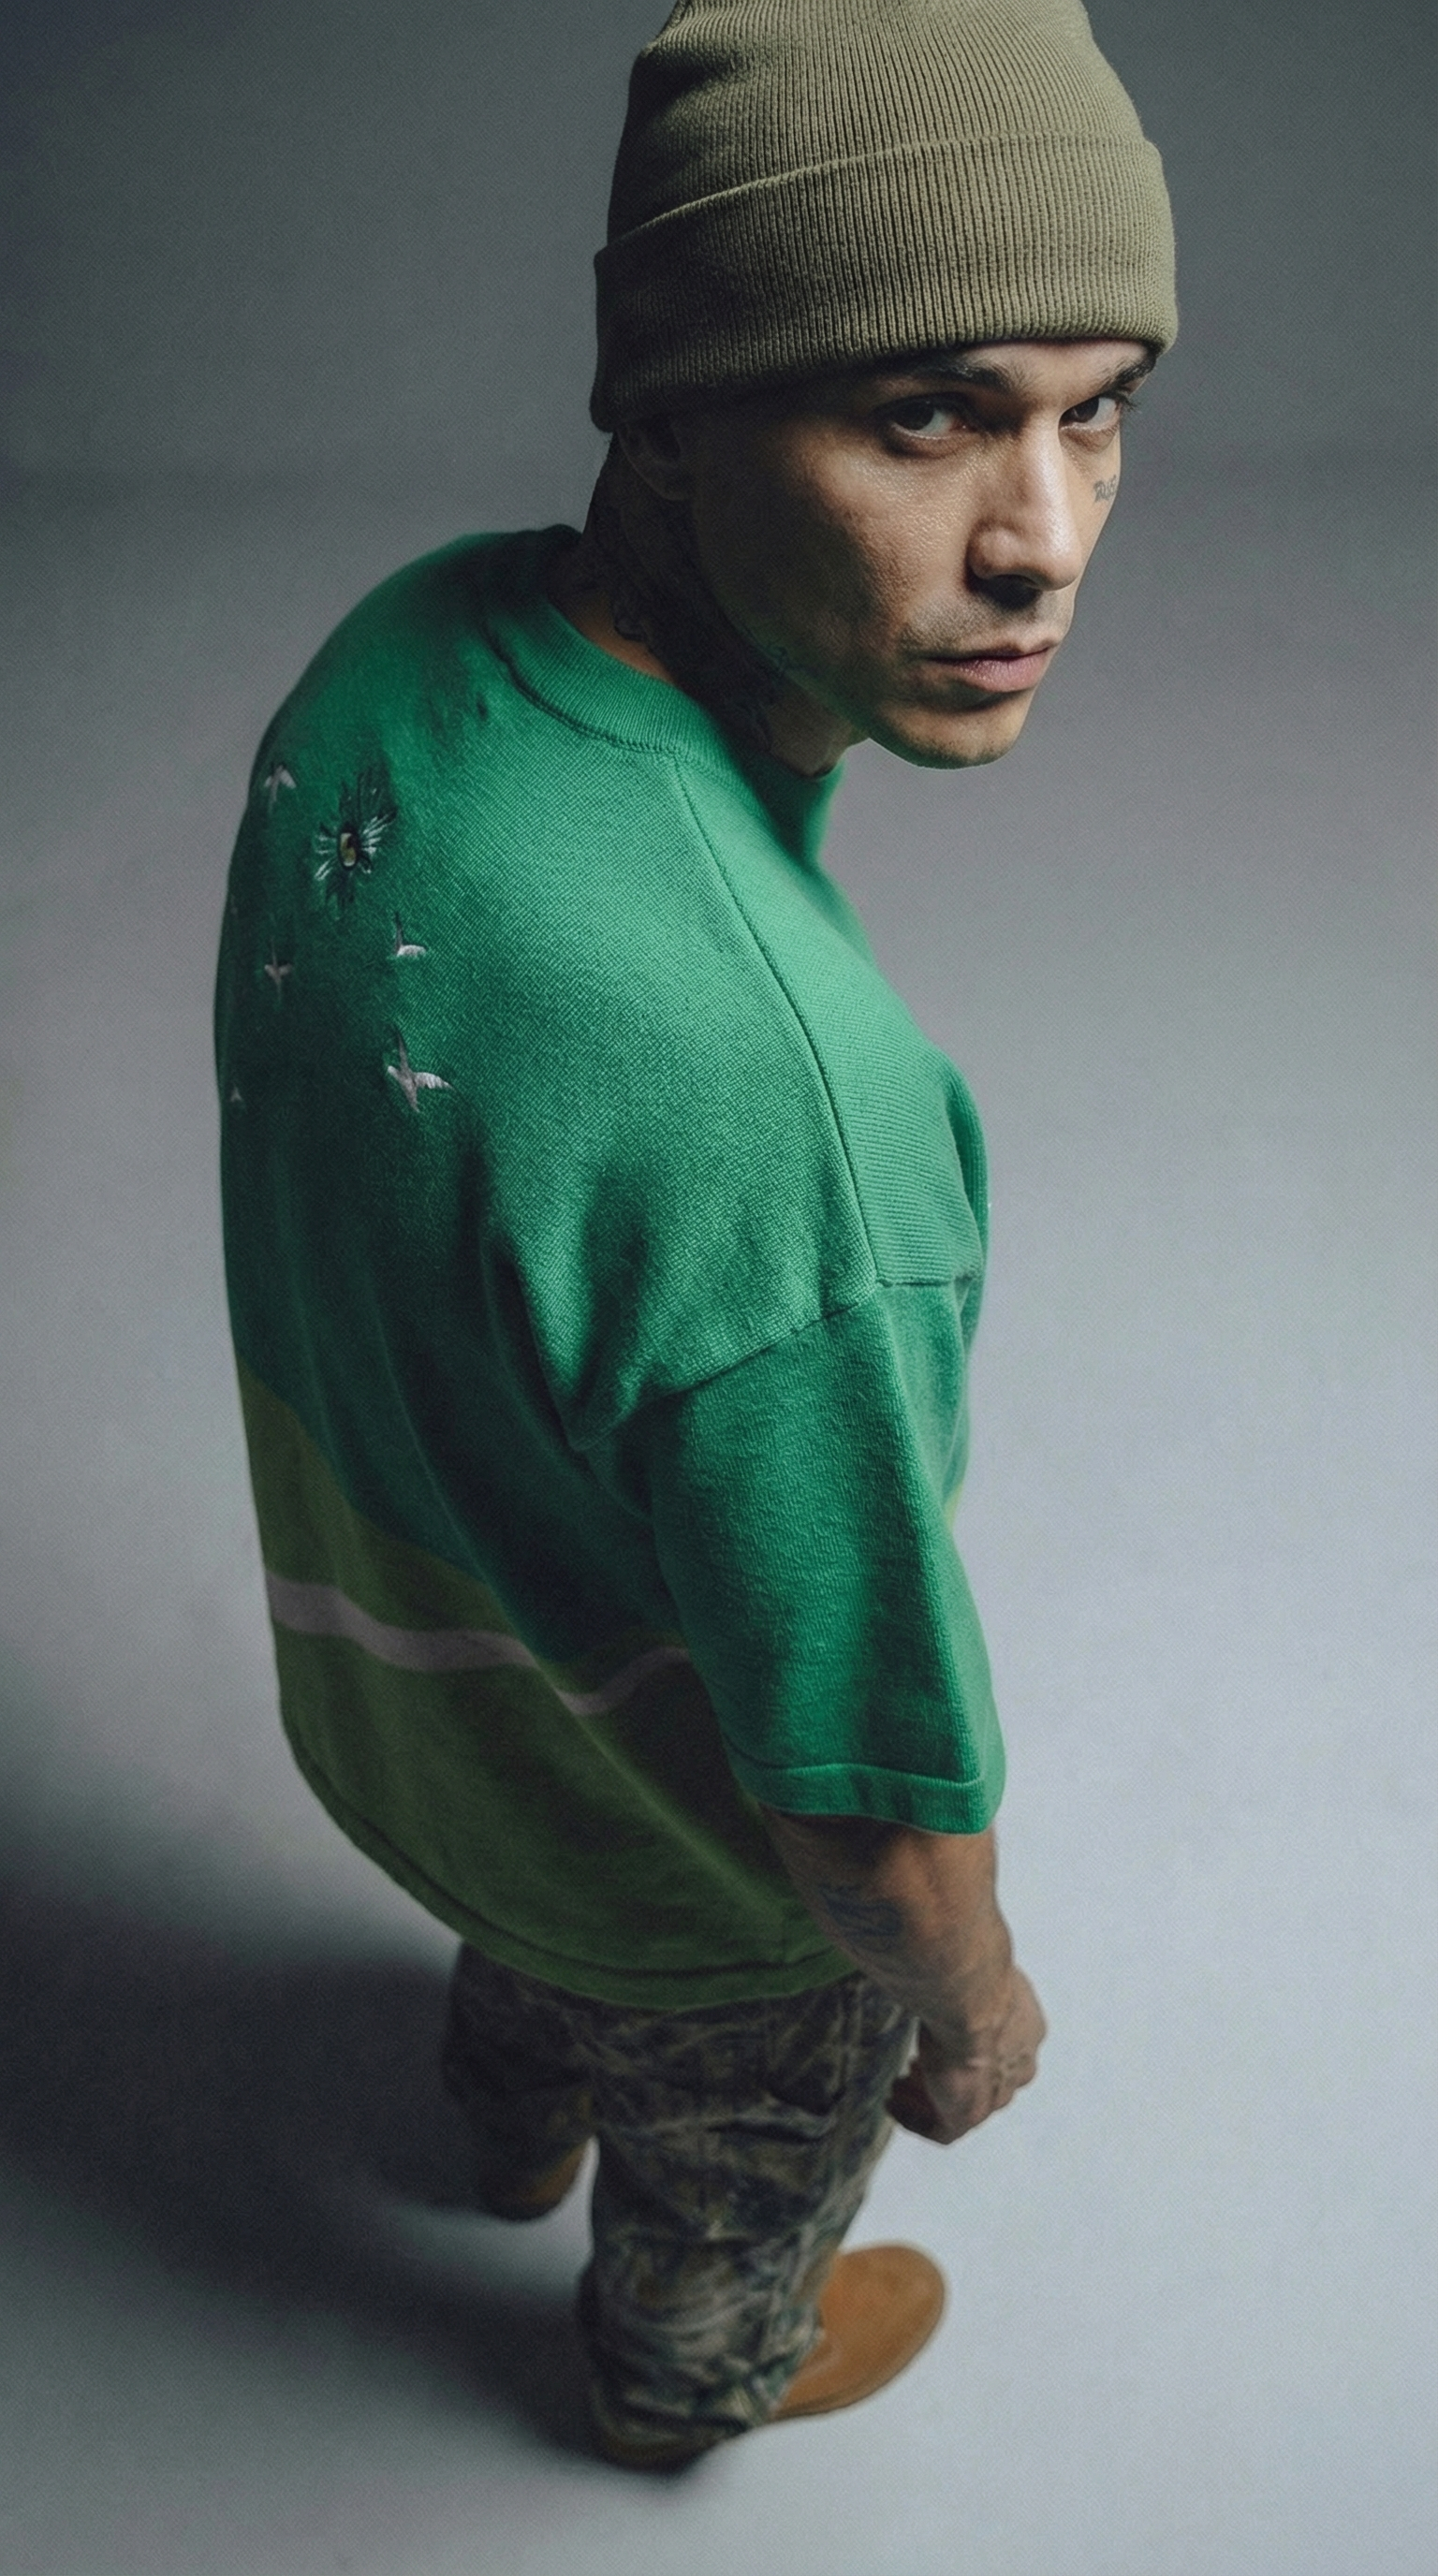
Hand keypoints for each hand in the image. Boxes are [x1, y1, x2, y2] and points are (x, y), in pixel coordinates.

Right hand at [887, 1967, 1046, 2143]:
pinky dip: (915, 2119)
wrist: (971, 1994)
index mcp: (1027, 2028)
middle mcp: (1018, 2065)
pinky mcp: (969, 2115)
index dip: (971, 2047)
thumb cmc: (972, 1969)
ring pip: (962, 2106)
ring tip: (899, 2087)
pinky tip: (893, 2104)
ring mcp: (996, 2094)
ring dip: (930, 2098)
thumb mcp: (973, 1964)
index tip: (942, 2040)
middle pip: (985, 2081)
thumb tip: (942, 1951)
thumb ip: (964, 1971)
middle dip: (952, 2076)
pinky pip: (942, 2130)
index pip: (1002, 2046)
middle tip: (917, 2069)